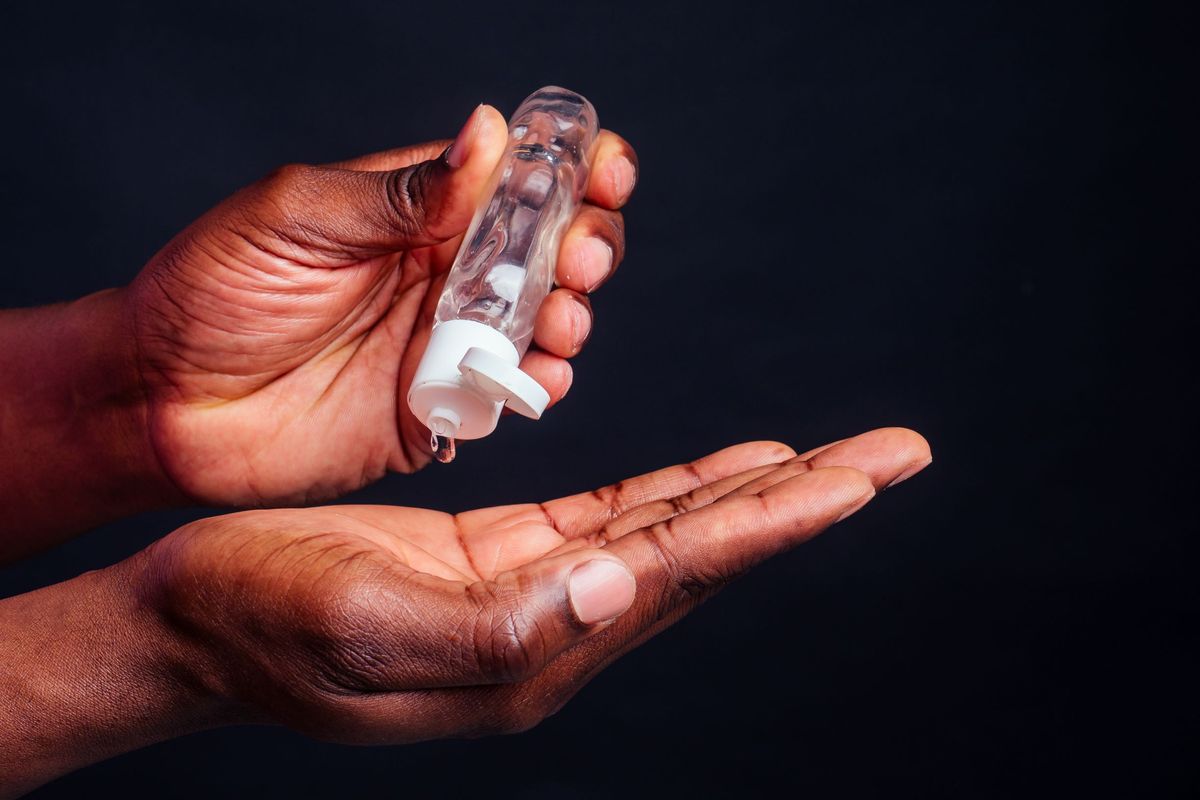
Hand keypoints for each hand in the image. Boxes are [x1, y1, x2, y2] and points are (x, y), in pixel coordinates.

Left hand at [125, 104, 636, 504]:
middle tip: (576, 258)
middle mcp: (444, 272)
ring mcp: (446, 342)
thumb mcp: (298, 216)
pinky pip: (512, 394)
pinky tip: (539, 374)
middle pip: (552, 248)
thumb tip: (488, 134)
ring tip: (558, 317)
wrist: (159, 402)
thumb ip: (401, 191)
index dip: (574, 166)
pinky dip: (541, 383)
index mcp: (418, 209)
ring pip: (547, 320)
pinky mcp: (440, 408)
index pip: (518, 176)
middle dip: (587, 244)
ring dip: (572, 313)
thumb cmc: (210, 292)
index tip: (602, 171)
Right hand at [144, 428, 928, 741]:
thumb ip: (498, 627)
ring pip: (677, 533)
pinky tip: (726, 471)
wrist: (195, 624)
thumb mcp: (364, 625)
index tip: (864, 476)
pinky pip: (619, 518)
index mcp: (536, 650)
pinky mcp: (507, 557)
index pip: (688, 571)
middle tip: (899, 454)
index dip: (779, 518)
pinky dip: (681, 490)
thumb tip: (616, 590)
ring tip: (839, 460)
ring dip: (759, 491)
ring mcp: (538, 593)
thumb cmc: (261, 620)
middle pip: (710, 551)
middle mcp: (559, 627)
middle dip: (807, 499)